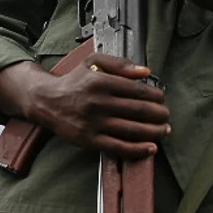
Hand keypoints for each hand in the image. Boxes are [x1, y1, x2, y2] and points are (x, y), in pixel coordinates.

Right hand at [23, 53, 169, 159]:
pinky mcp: (89, 140)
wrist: (46, 101)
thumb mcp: (93, 62)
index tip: (162, 99)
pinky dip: (137, 150)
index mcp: (101, 82)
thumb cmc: (73, 81)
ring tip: (164, 130)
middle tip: (166, 116)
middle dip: (159, 115)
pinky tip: (150, 148)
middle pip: (139, 111)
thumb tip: (146, 71)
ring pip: (132, 130)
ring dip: (154, 132)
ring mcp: (94, 123)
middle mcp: (98, 102)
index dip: (156, 96)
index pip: (138, 90)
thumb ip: (120, 64)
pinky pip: (118, 147)